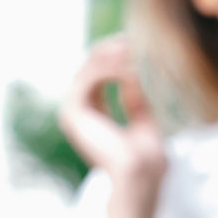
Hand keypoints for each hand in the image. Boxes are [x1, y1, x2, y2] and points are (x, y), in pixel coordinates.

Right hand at [59, 36, 167, 195]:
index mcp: (93, 118)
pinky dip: (109, 67)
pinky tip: (129, 66)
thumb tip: (134, 73)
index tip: (134, 45)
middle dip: (110, 52)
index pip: (98, 78)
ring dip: (111, 56)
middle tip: (131, 39)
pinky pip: (89, 77)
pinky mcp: (73, 112)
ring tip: (132, 48)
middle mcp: (79, 114)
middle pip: (89, 69)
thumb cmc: (145, 159)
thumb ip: (136, 99)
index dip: (114, 59)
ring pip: (88, 69)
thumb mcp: (143, 120)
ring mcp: (73, 113)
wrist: (139, 177)